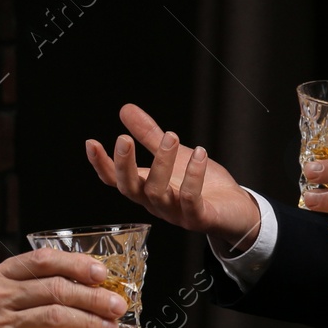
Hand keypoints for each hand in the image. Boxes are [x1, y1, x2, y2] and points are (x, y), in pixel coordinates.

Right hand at [0, 249, 127, 327]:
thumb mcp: (5, 294)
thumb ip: (38, 286)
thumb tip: (92, 287)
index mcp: (4, 274)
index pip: (44, 261)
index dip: (77, 264)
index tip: (102, 273)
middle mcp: (2, 296)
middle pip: (56, 290)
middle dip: (93, 297)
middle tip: (117, 305)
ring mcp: (5, 325)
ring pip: (57, 317)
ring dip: (91, 323)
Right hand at [85, 103, 261, 256]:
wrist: (236, 211)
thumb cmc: (203, 185)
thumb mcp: (173, 155)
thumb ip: (149, 135)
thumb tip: (125, 109)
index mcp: (146, 188)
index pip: (115, 180)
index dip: (101, 164)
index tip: (91, 142)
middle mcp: (156, 203)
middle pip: (130, 189)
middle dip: (124, 164)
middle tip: (124, 138)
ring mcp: (175, 213)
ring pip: (158, 192)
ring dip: (162, 162)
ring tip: (171, 136)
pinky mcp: (198, 218)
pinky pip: (191, 199)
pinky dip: (193, 176)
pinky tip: (200, 154)